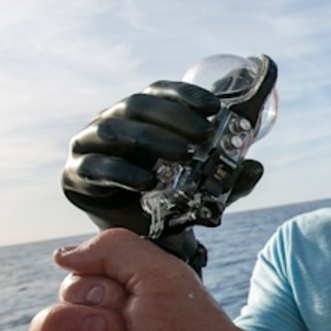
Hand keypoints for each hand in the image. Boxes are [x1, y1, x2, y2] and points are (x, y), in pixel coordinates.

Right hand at [62, 81, 263, 243]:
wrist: (140, 238)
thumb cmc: (170, 200)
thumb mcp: (206, 187)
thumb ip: (229, 176)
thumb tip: (256, 166)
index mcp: (140, 115)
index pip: (160, 92)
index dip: (185, 95)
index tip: (214, 107)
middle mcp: (111, 122)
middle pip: (138, 105)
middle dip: (172, 117)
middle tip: (203, 135)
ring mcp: (89, 146)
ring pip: (114, 130)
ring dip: (150, 139)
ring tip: (182, 155)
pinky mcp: (75, 176)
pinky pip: (96, 167)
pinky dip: (122, 172)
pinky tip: (147, 181)